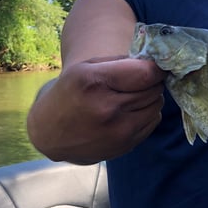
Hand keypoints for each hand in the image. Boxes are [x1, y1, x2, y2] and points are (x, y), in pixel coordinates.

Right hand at [28, 57, 166, 162]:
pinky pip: (153, 121)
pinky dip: (147, 113)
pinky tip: (129, 112)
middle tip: (138, 81)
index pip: (147, 73)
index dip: (155, 68)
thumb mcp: (86, 68)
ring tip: (131, 96)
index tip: (153, 66)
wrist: (50, 133)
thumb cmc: (70, 93)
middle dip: (151, 81)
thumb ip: (120, 62)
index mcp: (95, 83)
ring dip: (150, 98)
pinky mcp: (125, 145)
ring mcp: (118, 131)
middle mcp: (108, 109)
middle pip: (153, 89)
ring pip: (156, 105)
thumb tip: (154, 62)